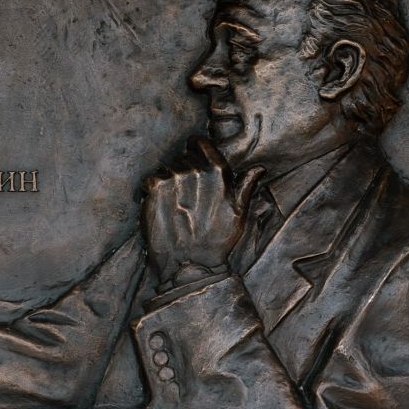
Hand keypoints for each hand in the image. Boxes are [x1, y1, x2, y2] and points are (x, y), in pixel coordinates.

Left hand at [141, 136, 262, 285]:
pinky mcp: (155, 187)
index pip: (201, 143)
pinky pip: (150, 178)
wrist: (190, 265)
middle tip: (185, 197)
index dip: (195, 149)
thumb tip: (258, 169)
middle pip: (183, 157)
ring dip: (168, 182)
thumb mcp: (239, 214)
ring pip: (167, 168)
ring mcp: (174, 177)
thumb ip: (246, 186)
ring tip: (174, 206)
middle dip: (183, 171)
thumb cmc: (217, 241)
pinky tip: (160, 207)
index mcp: (218, 172)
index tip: (192, 158)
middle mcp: (196, 169)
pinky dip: (151, 190)